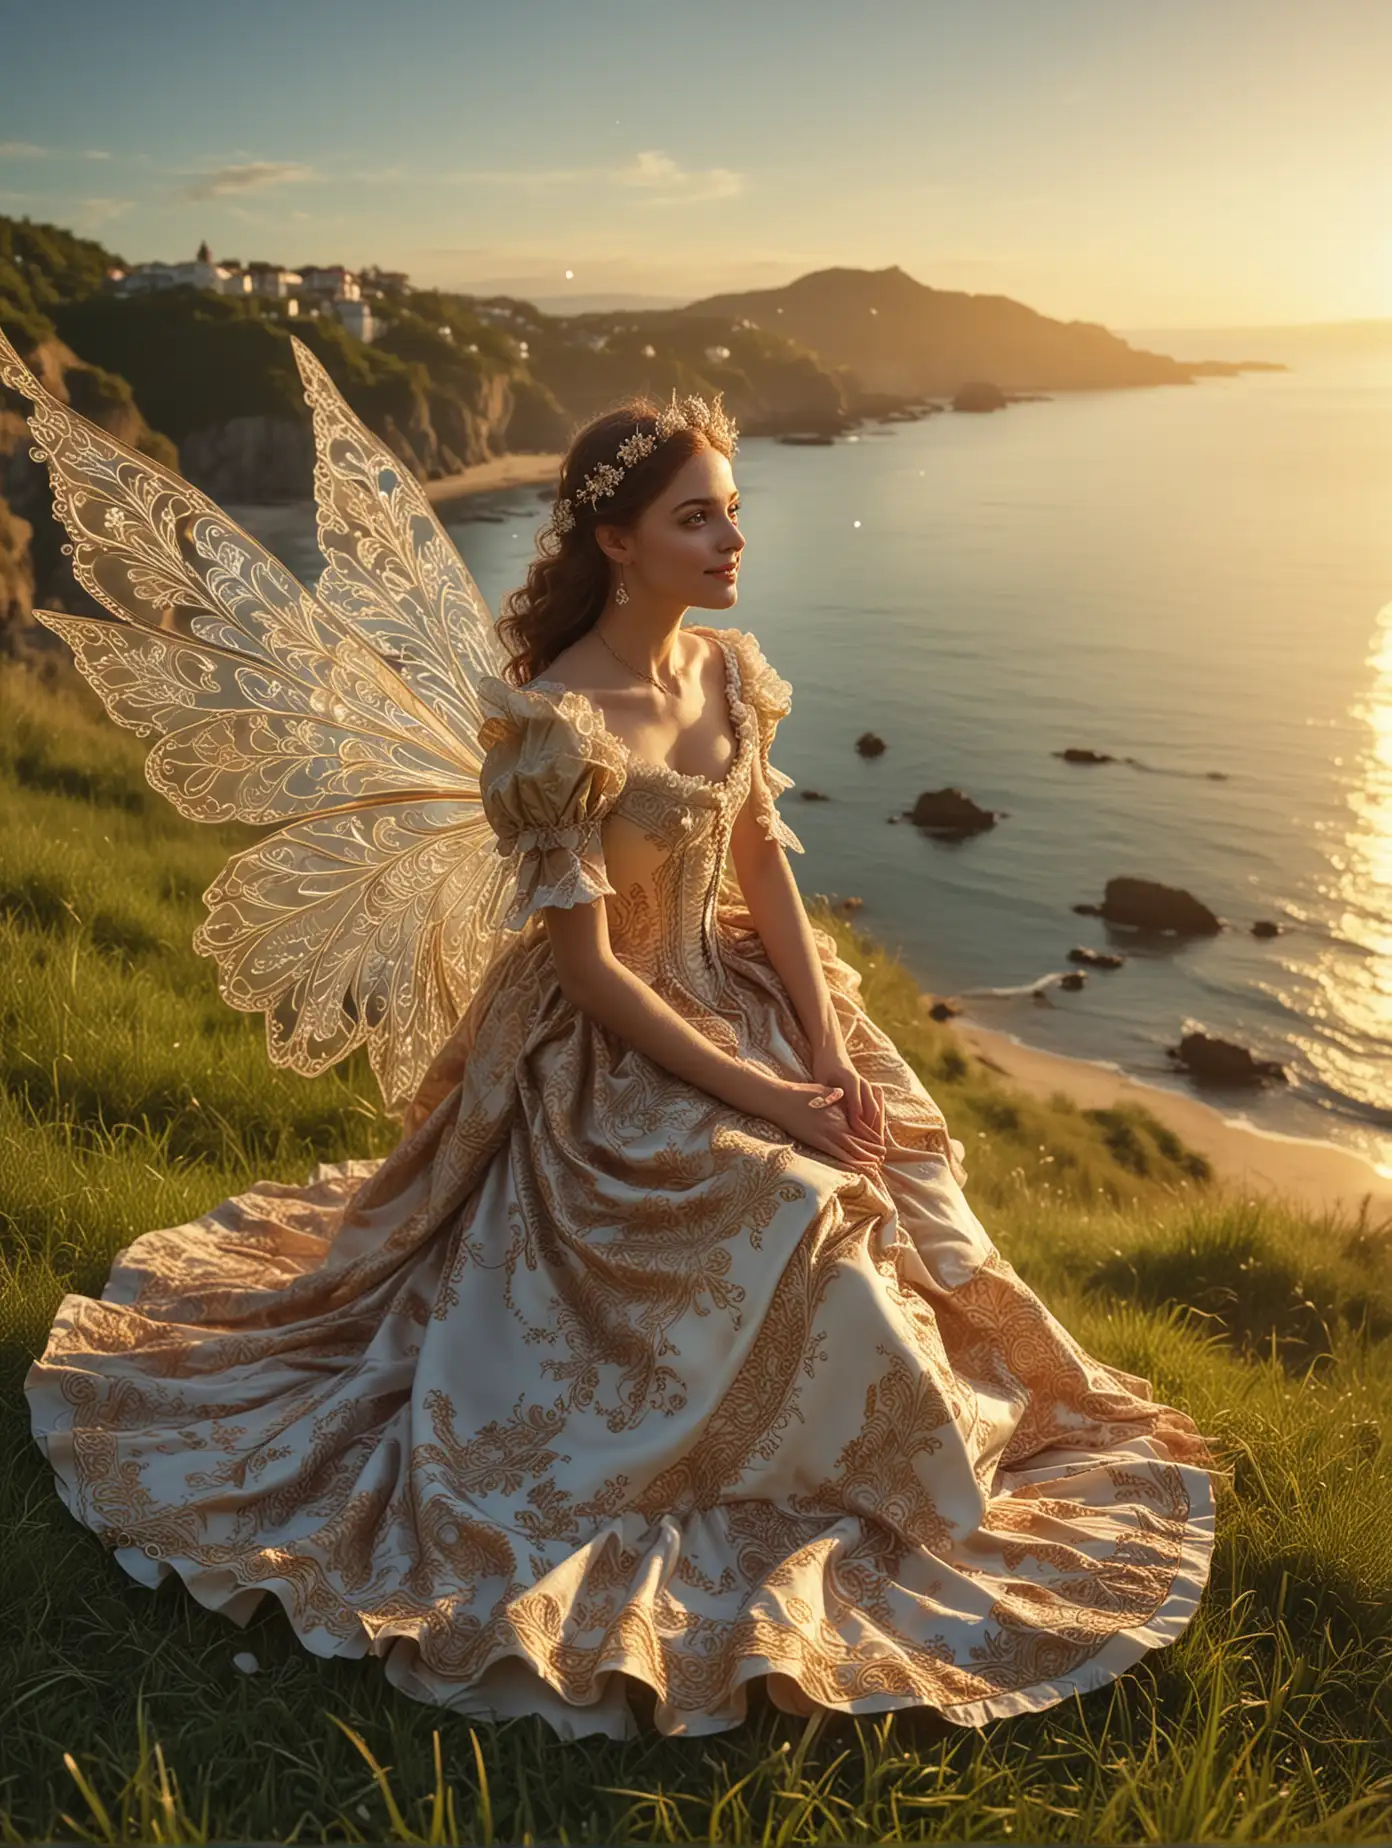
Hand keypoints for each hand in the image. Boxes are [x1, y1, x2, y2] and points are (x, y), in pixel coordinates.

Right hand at [762, 1078, 886, 1175]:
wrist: (780, 1100)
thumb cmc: (800, 1093)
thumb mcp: (824, 1090)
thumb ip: (837, 1096)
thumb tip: (844, 1096)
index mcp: (840, 1113)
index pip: (862, 1129)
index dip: (872, 1138)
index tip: (881, 1145)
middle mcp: (837, 1125)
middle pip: (860, 1142)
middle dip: (872, 1152)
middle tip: (883, 1159)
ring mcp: (827, 1134)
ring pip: (852, 1151)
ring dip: (865, 1160)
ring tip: (875, 1167)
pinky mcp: (817, 1141)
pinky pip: (838, 1155)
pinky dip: (851, 1162)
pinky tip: (858, 1168)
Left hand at [810, 1045, 886, 1154]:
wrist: (832, 1052)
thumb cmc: (824, 1066)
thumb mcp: (822, 1079)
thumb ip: (827, 1094)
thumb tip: (827, 1106)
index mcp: (852, 1082)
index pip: (857, 1110)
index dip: (857, 1128)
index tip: (856, 1142)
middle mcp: (863, 1085)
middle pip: (873, 1112)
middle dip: (873, 1132)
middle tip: (874, 1150)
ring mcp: (867, 1088)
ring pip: (877, 1111)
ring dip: (876, 1128)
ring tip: (876, 1146)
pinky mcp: (867, 1091)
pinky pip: (875, 1109)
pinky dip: (875, 1122)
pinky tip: (873, 1135)